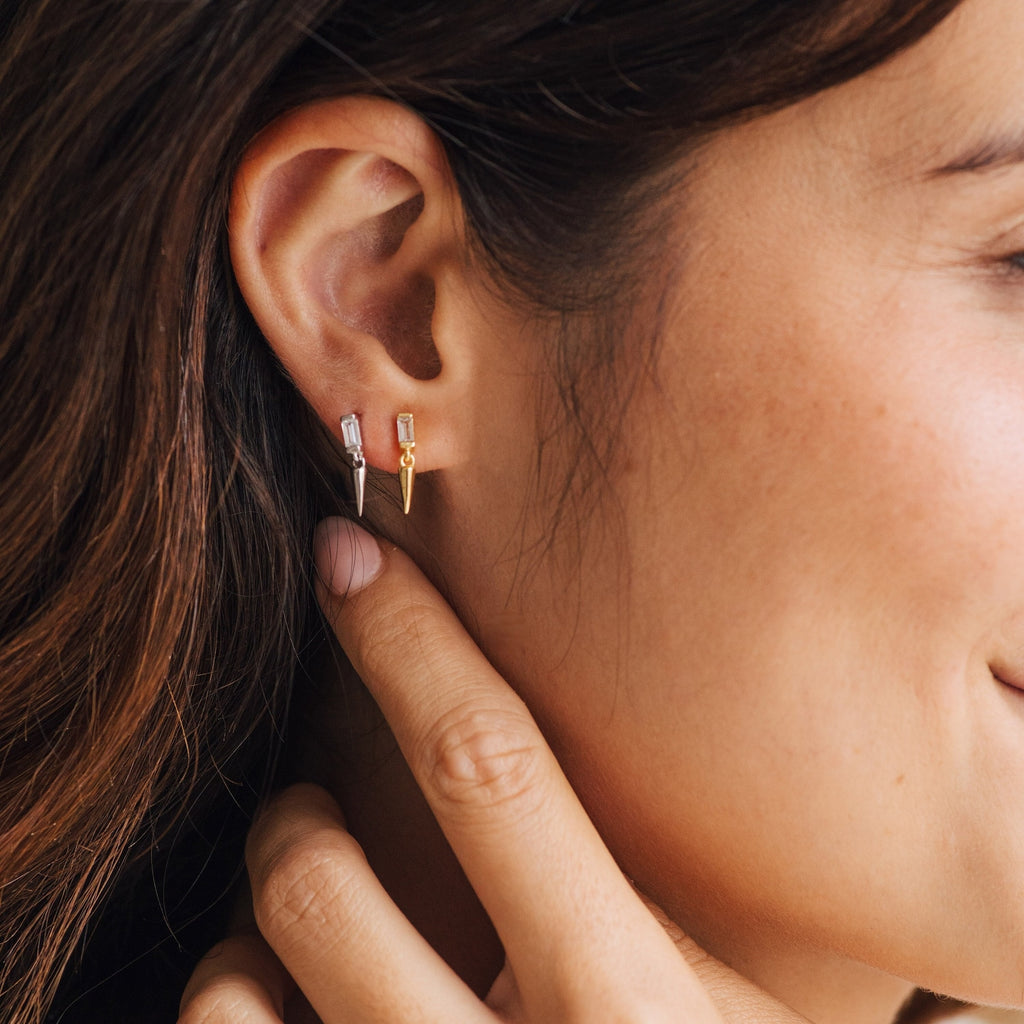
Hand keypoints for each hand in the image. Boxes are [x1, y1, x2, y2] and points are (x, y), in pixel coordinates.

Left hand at [180, 518, 805, 1023]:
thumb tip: (575, 738)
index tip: (346, 554)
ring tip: (299, 939)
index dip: (410, 640)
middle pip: (317, 874)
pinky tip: (284, 1020)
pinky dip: (234, 1017)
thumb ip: (669, 899)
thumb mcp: (747, 1012)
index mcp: (628, 1006)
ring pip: (231, 991)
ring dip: (252, 936)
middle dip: (292, 814)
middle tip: (311, 813)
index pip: (491, 765)